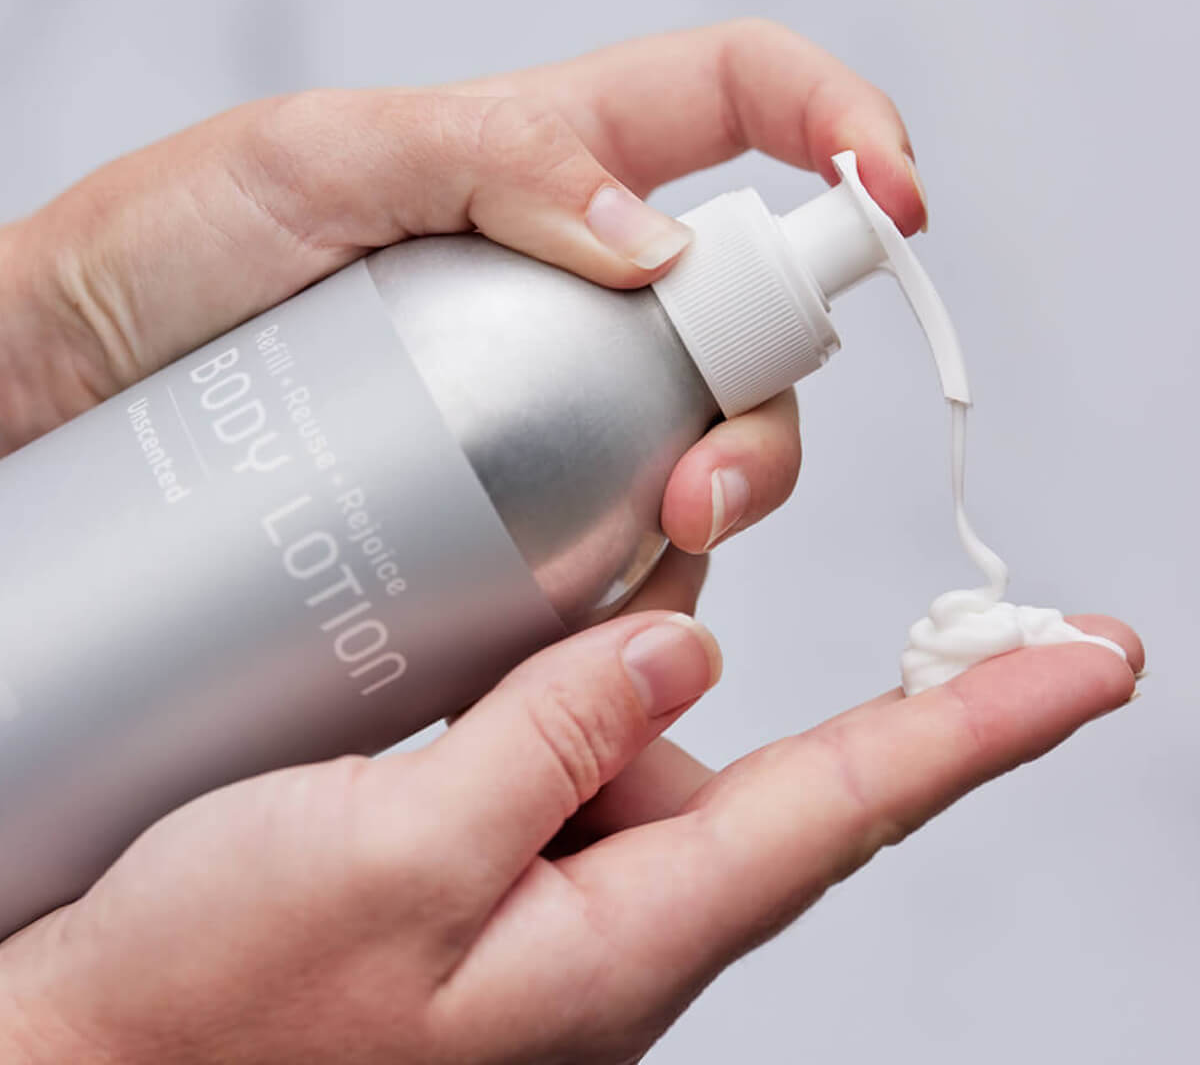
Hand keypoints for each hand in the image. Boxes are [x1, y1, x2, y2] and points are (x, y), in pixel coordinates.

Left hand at [0, 18, 926, 552]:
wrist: (49, 396)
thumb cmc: (154, 257)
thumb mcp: (308, 162)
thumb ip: (491, 160)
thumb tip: (655, 240)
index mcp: (551, 165)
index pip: (737, 104)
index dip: (837, 128)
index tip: (892, 201)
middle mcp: (571, 290)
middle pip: (745, 333)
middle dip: (766, 418)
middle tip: (698, 491)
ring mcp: (540, 407)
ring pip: (692, 456)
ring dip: (697, 524)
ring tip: (622, 584)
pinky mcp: (496, 507)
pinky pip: (602, 552)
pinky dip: (616, 601)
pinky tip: (565, 632)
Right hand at [0, 565, 1140, 1061]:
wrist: (93, 1050)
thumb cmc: (216, 999)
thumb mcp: (391, 856)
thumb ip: (554, 745)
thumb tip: (685, 651)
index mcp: (619, 936)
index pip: (854, 807)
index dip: (986, 727)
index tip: (1092, 662)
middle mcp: (612, 908)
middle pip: (749, 742)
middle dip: (724, 615)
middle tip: (691, 491)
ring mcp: (554, 878)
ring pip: (650, 718)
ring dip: (625, 630)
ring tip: (564, 572)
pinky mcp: (496, 848)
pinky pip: (576, 730)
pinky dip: (569, 661)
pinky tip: (517, 623)